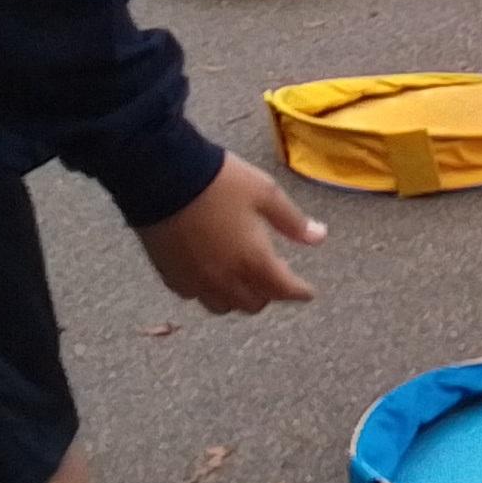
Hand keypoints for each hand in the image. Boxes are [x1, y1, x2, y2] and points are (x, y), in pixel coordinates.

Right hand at [135, 152, 321, 313]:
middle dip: (270, 294)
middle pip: (254, 303)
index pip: (284, 289)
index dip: (300, 292)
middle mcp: (225, 279)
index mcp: (253, 259)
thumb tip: (319, 237)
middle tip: (275, 277)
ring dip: (239, 297)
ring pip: (224, 306)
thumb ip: (293, 221)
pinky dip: (208, 290)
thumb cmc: (219, 181)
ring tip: (243, 279)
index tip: (307, 292)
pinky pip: (195, 295)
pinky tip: (211, 274)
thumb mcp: (265, 193)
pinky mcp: (170, 275)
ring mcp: (195, 280)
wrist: (162, 176)